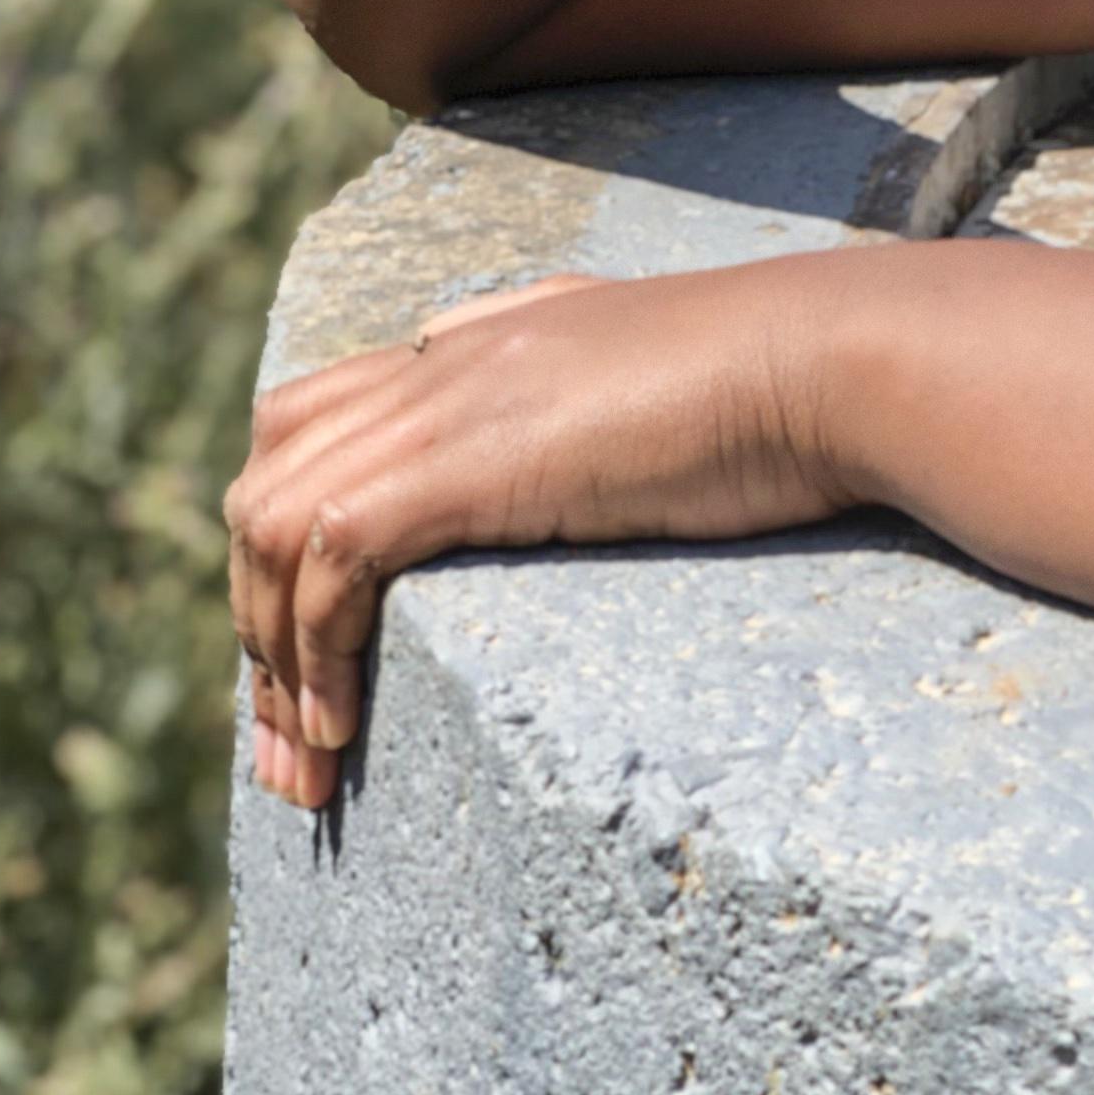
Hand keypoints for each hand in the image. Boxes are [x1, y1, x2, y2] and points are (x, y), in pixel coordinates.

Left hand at [225, 269, 845, 808]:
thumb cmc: (798, 385)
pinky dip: (311, 652)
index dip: (291, 547)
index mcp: (489, 336)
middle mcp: (447, 357)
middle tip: (292, 743)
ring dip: (269, 654)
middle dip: (255, 616)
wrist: (838, 360)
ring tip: (310, 758)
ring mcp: (447, 403)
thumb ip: (606, 389)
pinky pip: (324, 561)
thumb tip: (597, 422)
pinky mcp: (464, 463)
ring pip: (267, 523)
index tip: (319, 667)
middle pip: (267, 474)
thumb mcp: (671, 381)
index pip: (321, 421)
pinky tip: (345, 727)